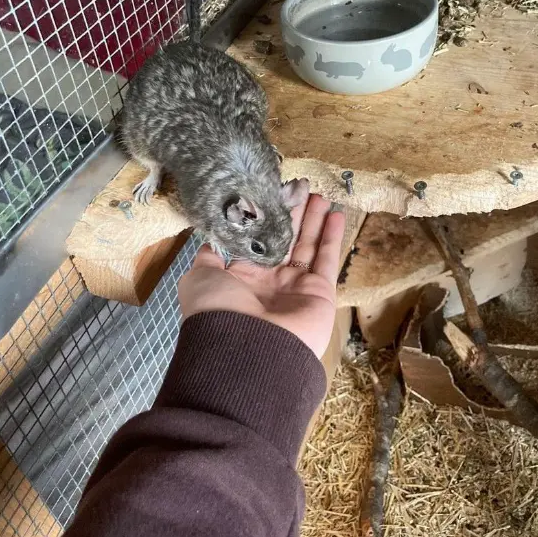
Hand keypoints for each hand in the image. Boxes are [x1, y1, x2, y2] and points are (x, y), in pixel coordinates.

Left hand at [178, 193, 345, 358]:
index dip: (264, 217)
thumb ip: (208, 258)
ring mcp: (296, 287)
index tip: (269, 192)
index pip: (257, 241)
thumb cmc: (218, 311)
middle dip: (292, 213)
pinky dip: (333, 236)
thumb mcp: (200, 278)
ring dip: (314, 219)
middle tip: (300, 186)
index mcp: (242, 278)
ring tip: (318, 193)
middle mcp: (269, 281)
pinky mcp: (320, 292)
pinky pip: (328, 259)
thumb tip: (210, 242)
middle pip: (284, 239)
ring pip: (307, 245)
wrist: (246, 350)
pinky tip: (337, 213)